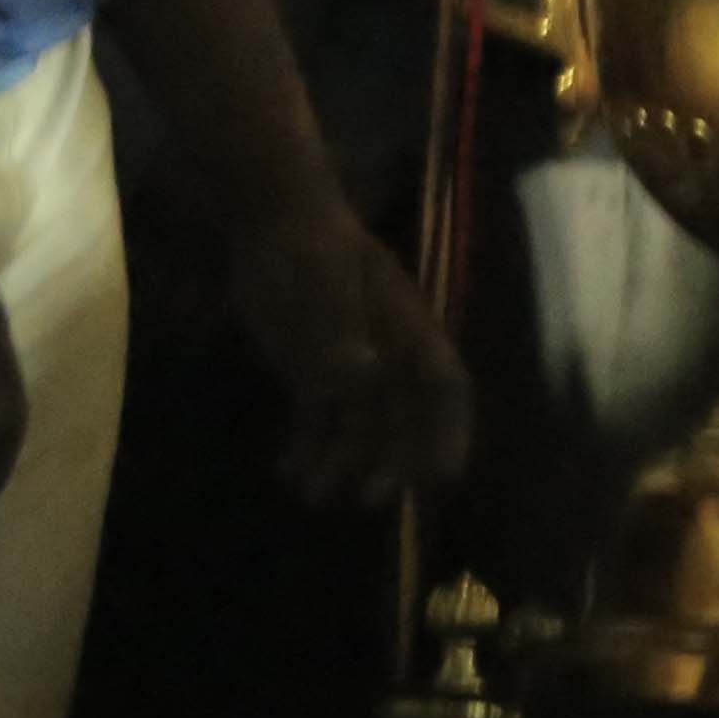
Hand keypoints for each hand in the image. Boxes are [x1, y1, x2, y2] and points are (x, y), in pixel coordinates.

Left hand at [224, 199, 476, 505]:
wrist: (269, 219)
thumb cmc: (308, 245)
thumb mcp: (323, 282)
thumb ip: (340, 334)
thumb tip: (364, 377)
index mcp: (408, 329)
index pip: (443, 388)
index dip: (449, 431)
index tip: (443, 474)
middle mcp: (388, 356)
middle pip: (404, 418)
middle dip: (393, 459)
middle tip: (372, 498)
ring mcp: (351, 366)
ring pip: (358, 425)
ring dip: (341, 461)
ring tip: (313, 495)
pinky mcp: (314, 372)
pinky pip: (319, 418)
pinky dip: (307, 446)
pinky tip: (288, 472)